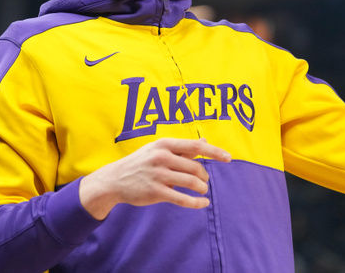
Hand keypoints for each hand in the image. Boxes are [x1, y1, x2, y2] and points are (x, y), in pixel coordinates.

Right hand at [78, 138, 230, 219]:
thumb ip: (182, 147)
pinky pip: (182, 199)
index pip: (196, 146)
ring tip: (202, 190)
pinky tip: (203, 203)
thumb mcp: (158, 149)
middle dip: (204, 175)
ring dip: (201, 187)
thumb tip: (205, 141)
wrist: (115, 179)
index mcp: (164, 144)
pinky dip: (196, 202)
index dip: (214, 152)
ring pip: (191, 182)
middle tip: (204, 181)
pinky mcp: (155, 192)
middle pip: (195, 166)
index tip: (229, 157)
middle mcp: (162, 157)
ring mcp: (158, 175)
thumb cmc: (141, 162)